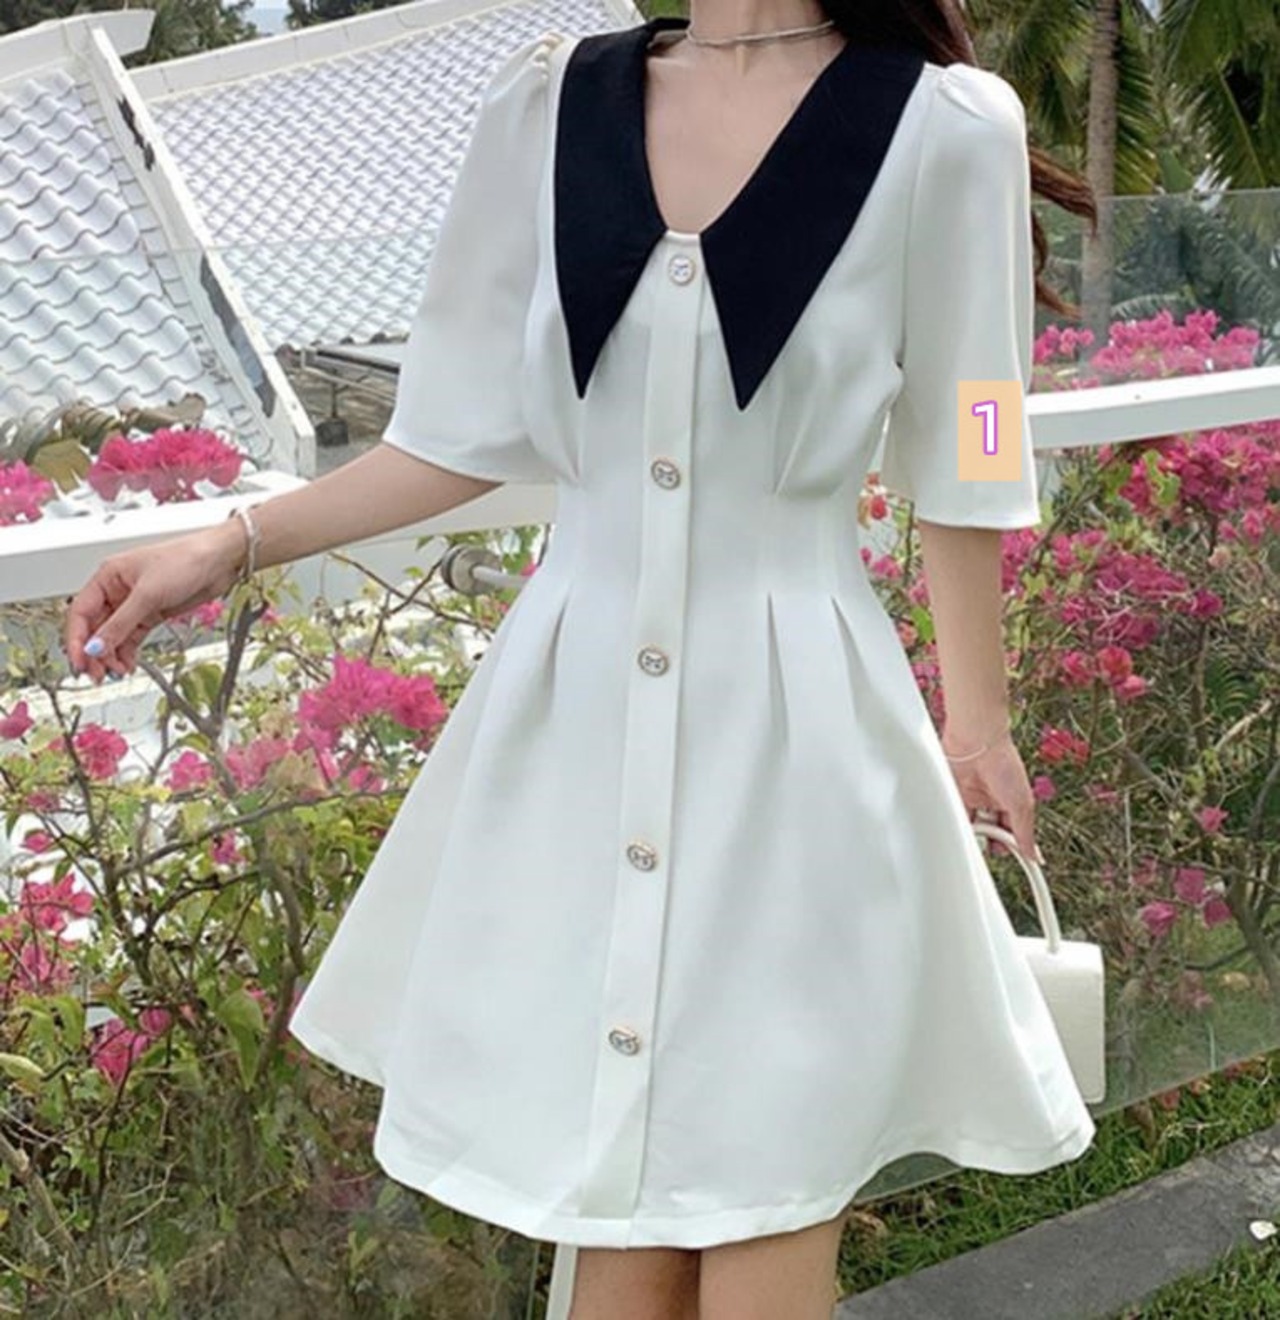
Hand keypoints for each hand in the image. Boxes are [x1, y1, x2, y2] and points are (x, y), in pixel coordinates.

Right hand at [63, 521, 245, 683]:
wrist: (218, 561)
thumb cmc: (185, 560)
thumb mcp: (148, 594)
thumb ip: (121, 624)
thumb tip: (96, 646)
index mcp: (108, 577)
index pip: (80, 612)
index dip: (77, 640)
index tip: (80, 661)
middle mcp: (117, 590)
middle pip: (95, 627)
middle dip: (94, 652)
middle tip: (97, 674)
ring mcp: (135, 604)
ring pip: (113, 635)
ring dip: (111, 655)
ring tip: (115, 672)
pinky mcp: (152, 614)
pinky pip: (131, 637)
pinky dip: (127, 652)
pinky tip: (128, 664)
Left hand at [941, 726, 1043, 864]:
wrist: (976, 741)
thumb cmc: (1003, 762)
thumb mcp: (1021, 804)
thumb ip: (1025, 832)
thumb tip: (1033, 855)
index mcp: (1010, 800)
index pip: (1012, 831)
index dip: (1013, 846)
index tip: (1014, 863)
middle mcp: (990, 799)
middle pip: (990, 831)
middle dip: (992, 843)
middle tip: (993, 850)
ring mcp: (971, 796)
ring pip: (971, 826)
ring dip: (974, 836)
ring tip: (977, 842)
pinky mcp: (953, 793)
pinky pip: (955, 815)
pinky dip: (957, 827)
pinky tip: (959, 834)